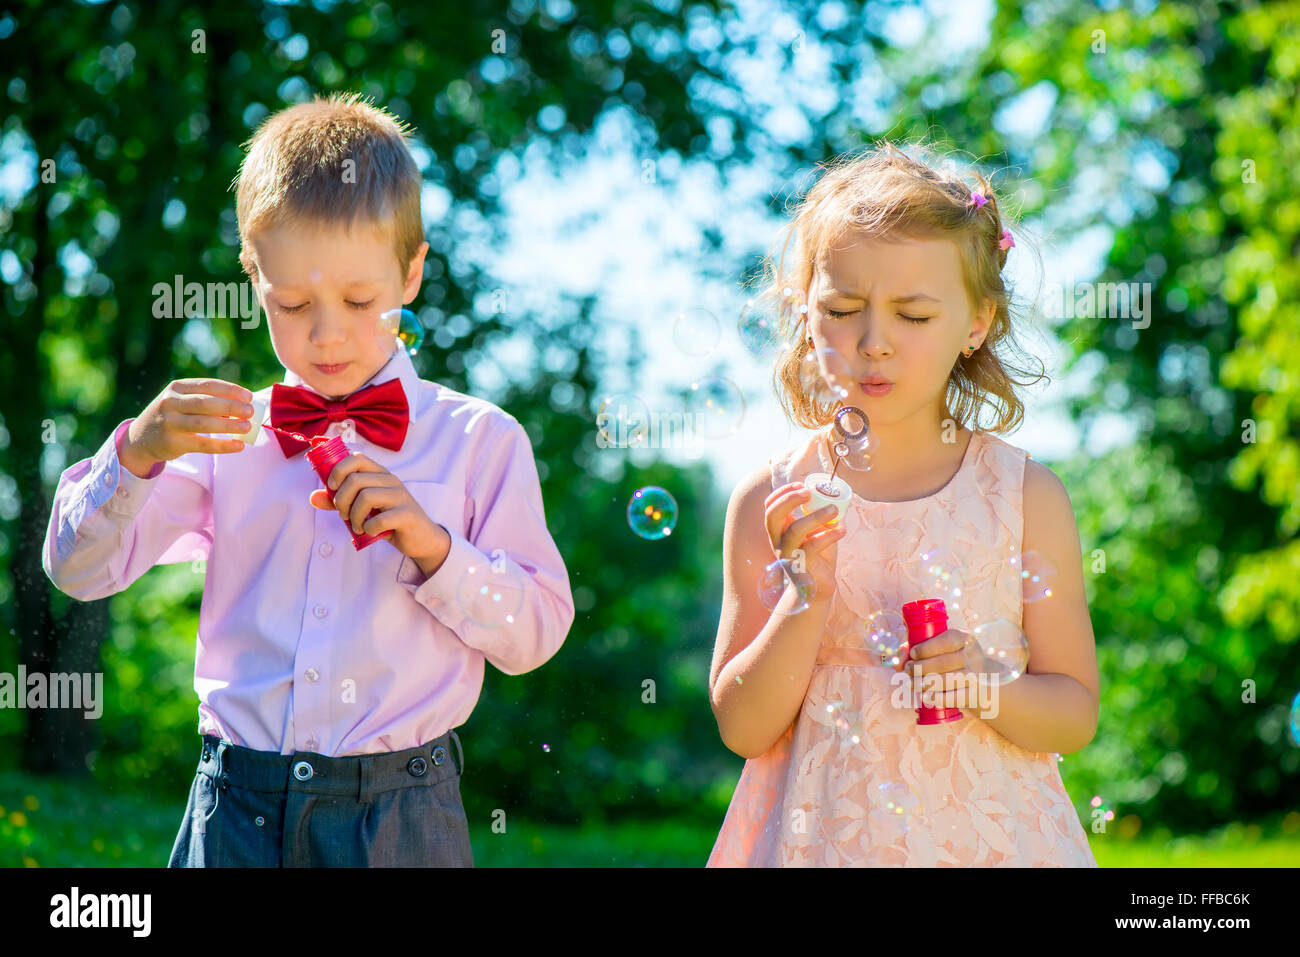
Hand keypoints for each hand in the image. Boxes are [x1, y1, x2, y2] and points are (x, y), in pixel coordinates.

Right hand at [124, 379, 253, 471]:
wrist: (141, 438)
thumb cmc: (172, 416)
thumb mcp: (182, 401)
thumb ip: (206, 400)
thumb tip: (242, 406)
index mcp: (176, 388)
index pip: (207, 385)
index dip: (230, 390)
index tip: (248, 396)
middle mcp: (170, 403)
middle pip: (205, 403)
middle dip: (231, 406)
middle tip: (250, 411)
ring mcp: (170, 423)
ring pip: (203, 423)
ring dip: (228, 425)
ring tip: (247, 427)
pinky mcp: (173, 443)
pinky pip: (202, 445)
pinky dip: (222, 445)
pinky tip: (238, 446)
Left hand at [309, 452, 450, 574]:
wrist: (420, 539)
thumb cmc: (389, 521)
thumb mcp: (362, 510)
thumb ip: (340, 501)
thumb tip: (313, 497)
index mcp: (380, 474)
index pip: (356, 458)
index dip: (338, 470)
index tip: (331, 487)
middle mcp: (391, 480)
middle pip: (355, 480)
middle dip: (341, 500)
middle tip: (344, 515)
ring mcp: (401, 496)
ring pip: (366, 497)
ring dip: (354, 516)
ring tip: (357, 526)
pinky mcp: (407, 514)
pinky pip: (380, 519)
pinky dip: (369, 528)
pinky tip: (371, 532)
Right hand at [763, 481, 846, 605]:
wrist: (817, 588)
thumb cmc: (817, 556)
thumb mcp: (815, 532)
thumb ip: (818, 516)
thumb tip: (834, 495)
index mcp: (780, 531)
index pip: (770, 507)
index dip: (782, 493)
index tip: (801, 485)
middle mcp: (779, 541)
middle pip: (773, 515)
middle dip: (789, 500)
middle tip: (808, 492)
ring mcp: (789, 555)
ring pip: (795, 531)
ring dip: (816, 516)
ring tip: (834, 509)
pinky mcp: (802, 567)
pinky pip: (813, 547)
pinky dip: (830, 535)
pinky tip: (842, 530)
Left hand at [904, 628, 977, 709]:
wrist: (984, 682)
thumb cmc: (954, 661)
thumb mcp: (941, 649)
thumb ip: (917, 647)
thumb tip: (899, 658)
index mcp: (966, 639)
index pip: (947, 640)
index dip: (927, 648)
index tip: (913, 654)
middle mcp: (975, 656)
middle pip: (944, 662)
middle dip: (920, 668)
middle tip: (909, 670)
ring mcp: (978, 676)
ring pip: (948, 680)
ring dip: (925, 683)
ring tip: (913, 684)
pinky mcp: (977, 695)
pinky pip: (955, 698)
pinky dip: (937, 698)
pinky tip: (926, 696)